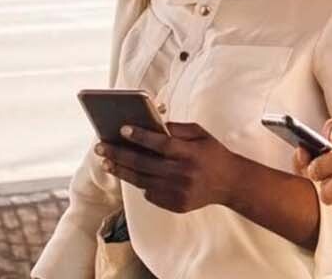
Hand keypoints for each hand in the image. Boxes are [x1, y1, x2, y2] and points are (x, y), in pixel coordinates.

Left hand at [98, 122, 244, 213]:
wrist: (230, 184)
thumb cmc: (213, 154)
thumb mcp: (201, 135)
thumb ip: (178, 129)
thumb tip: (153, 125)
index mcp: (191, 153)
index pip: (161, 144)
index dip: (141, 136)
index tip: (122, 129)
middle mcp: (183, 174)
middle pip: (144, 164)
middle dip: (119, 154)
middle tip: (101, 147)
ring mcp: (178, 192)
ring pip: (142, 181)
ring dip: (122, 171)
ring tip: (107, 162)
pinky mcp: (176, 205)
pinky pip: (150, 193)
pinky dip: (141, 183)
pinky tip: (132, 174)